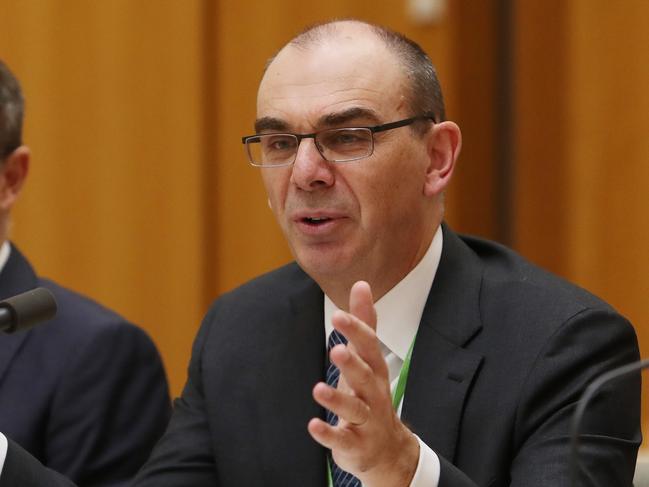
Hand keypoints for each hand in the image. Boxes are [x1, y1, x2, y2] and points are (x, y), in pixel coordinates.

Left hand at [307, 281, 419, 486]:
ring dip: (337, 399)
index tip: (339, 315)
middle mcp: (374, 394)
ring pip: (354, 409)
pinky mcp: (355, 444)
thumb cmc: (372, 395)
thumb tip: (362, 284)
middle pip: (366, 377)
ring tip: (318, 390)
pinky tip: (312, 425)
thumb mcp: (369, 358)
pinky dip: (328, 434)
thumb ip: (364, 322)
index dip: (356, 332)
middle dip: (352, 364)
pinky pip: (342, 439)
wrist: (388, 449)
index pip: (369, 347)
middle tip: (335, 350)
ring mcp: (367, 421)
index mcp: (376, 370)